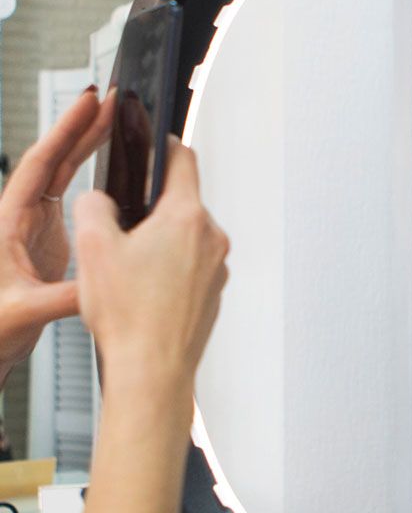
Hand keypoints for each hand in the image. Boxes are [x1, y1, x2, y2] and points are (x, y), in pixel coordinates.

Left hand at [0, 84, 116, 380]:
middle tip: (110, 102)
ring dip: (87, 149)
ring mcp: (33, 231)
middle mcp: (18, 220)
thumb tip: (105, 283)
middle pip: (54, 161)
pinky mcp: (47, 245)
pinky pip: (72, 201)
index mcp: (7, 224)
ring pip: (62, 178)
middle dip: (82, 129)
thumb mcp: (25, 312)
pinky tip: (111, 174)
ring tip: (114, 124)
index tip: (89, 105)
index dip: (66, 132)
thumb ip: (66, 297)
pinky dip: (90, 180)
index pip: (39, 165)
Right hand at [74, 135, 229, 383]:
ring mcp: (217, 269)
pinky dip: (167, 270)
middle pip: (181, 203)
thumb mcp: (92, 247)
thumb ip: (94, 206)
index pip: (183, 161)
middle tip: (119, 225)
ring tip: (126, 269)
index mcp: (188, 218)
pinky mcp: (213, 294)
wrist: (153, 370)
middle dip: (151, 207)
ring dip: (158, 242)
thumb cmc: (130, 316)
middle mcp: (212, 240)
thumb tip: (100, 199)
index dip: (163, 146)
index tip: (154, 142)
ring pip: (184, 238)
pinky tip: (142, 292)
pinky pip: (189, 268)